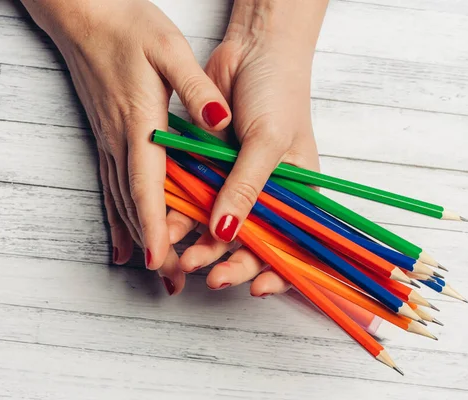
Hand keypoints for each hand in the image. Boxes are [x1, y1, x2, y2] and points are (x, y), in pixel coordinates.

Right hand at [20, 0, 231, 293]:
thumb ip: (195, 90)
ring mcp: (109, 140)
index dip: (154, 225)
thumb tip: (220, 122)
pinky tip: (120, 241)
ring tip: (151, 272)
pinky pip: (111, 185)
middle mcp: (120, 139)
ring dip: (136, 238)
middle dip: (151, 244)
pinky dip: (117, 217)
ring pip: (121, 200)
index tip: (161, 261)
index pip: (147, 185)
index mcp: (139, 122)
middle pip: (134, 203)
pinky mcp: (107, 136)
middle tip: (168, 281)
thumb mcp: (169, 49)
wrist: (84, 14)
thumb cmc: (127, 27)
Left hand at [170, 0, 327, 295]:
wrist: (252, 50)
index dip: (277, 272)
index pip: (292, 246)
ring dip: (198, 244)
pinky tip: (170, 223)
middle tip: (203, 270)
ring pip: (217, 228)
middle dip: (227, 262)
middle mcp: (268, 196)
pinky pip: (196, 200)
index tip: (255, 287)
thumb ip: (247, 187)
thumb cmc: (278, 93)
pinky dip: (183, 214)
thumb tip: (225, 232)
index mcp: (297, 195)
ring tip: (179, 254)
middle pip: (250, 244)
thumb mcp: (268, 141)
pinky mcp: (211, 170)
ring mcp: (237, 184)